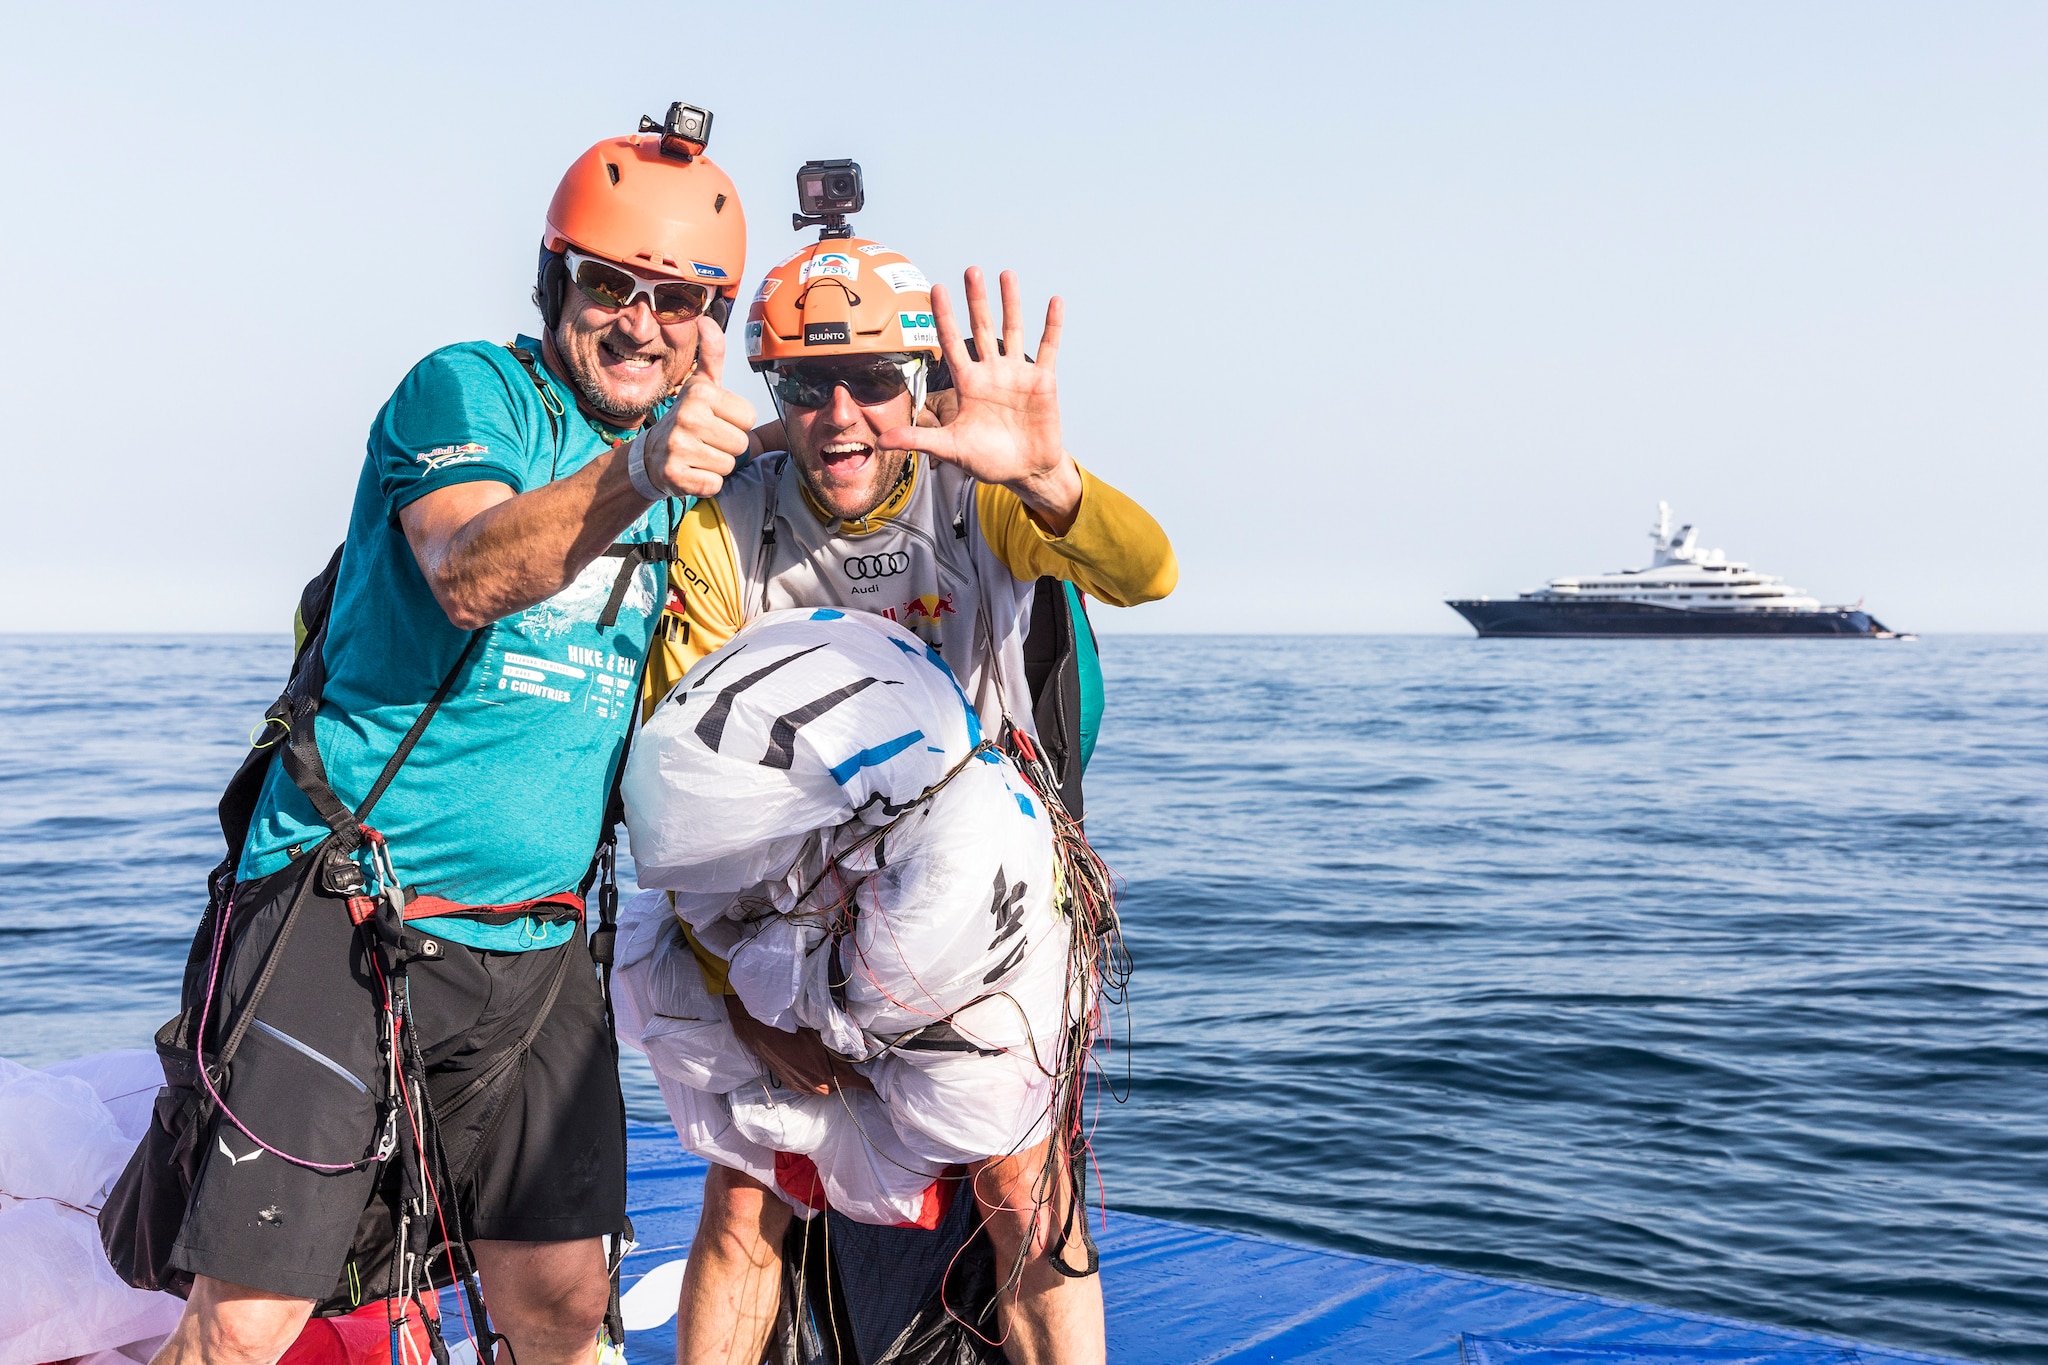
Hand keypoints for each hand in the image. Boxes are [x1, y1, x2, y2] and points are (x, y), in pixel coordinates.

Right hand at [641, 315, 755, 498]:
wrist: (650, 456)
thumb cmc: (687, 418)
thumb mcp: (701, 385)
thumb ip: (712, 354)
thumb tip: (706, 319)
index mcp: (700, 392)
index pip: (749, 417)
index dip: (736, 423)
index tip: (716, 420)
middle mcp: (687, 416)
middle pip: (741, 443)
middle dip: (728, 447)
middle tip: (706, 441)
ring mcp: (678, 446)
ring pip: (729, 465)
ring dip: (717, 465)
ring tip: (698, 455)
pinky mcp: (674, 475)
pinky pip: (714, 484)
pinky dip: (705, 483)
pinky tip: (691, 471)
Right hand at [724, 995, 873, 1095]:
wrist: (762, 1032)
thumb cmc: (797, 1029)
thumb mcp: (826, 1034)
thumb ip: (846, 1045)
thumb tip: (864, 1051)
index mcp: (832, 1076)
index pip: (862, 1084)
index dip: (872, 1081)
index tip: (882, 1081)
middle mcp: (820, 1088)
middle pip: (844, 1082)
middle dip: (849, 1071)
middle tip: (851, 1055)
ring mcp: (805, 1089)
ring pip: (827, 1082)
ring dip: (830, 1072)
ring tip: (826, 1054)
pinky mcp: (793, 1086)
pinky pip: (812, 1082)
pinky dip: (815, 1072)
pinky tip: (810, 1058)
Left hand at [877, 268, 1082, 532]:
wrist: (1025, 471)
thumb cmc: (988, 460)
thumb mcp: (951, 449)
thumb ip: (918, 439)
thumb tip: (882, 441)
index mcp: (968, 384)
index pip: (952, 343)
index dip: (944, 317)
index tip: (936, 289)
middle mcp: (991, 372)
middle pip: (981, 328)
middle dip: (976, 300)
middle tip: (971, 271)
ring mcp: (1017, 374)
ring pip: (1013, 330)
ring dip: (1010, 302)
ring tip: (1006, 274)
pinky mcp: (1043, 381)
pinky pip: (1048, 347)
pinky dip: (1052, 325)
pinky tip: (1054, 301)